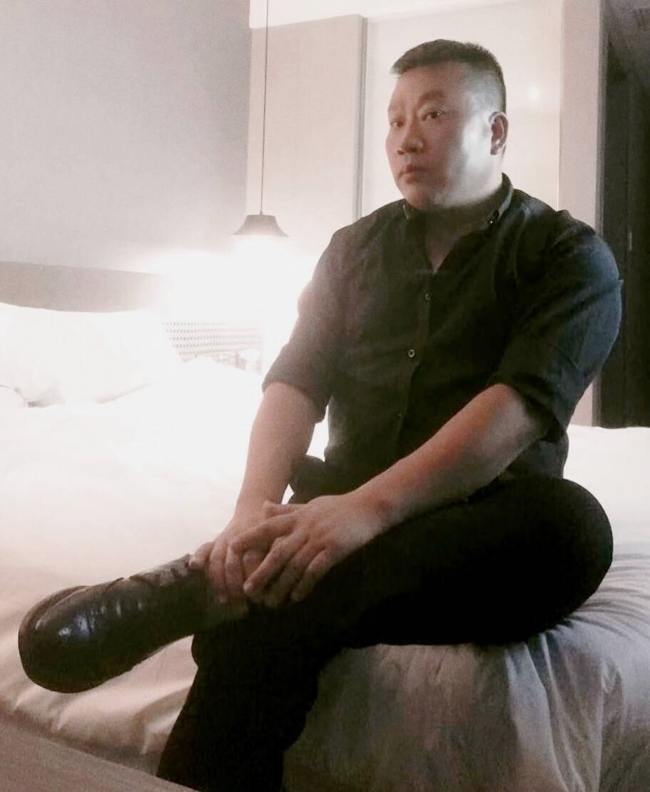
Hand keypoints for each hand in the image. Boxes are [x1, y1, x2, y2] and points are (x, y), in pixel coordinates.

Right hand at [190, 502, 278, 608]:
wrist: (256, 508)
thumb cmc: (272, 531)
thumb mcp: (280, 539)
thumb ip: (278, 556)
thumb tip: (282, 578)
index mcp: (257, 538)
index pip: (252, 559)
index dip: (253, 578)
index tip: (259, 598)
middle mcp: (238, 538)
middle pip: (233, 563)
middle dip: (235, 587)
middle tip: (242, 608)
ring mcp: (225, 538)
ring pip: (217, 559)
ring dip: (218, 581)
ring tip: (223, 600)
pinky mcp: (215, 541)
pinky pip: (205, 548)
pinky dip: (199, 557)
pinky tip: (194, 567)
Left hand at [232, 492, 384, 607]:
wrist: (368, 507)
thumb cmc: (337, 507)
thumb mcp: (309, 505)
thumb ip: (286, 509)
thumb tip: (263, 506)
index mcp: (297, 517)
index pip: (268, 527)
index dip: (249, 537)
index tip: (231, 549)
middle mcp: (305, 528)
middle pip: (278, 552)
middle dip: (261, 572)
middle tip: (248, 591)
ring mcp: (320, 538)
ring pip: (295, 566)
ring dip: (282, 586)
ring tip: (271, 603)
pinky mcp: (335, 549)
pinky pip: (316, 570)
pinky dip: (305, 585)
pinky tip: (297, 597)